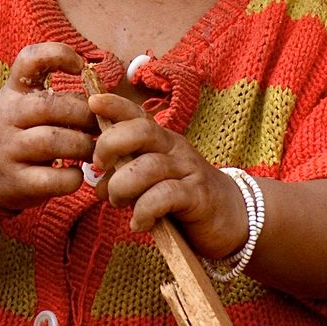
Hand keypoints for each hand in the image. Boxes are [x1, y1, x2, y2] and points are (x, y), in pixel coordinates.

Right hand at [0, 42, 96, 211]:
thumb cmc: (21, 131)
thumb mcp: (27, 103)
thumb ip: (57, 94)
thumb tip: (103, 95)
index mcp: (14, 90)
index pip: (29, 59)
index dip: (58, 54)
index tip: (81, 66)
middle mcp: (7, 115)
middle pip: (50, 106)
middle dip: (85, 114)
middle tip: (102, 125)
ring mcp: (8, 149)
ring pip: (52, 141)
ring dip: (83, 146)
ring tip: (94, 150)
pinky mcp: (16, 181)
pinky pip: (51, 179)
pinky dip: (72, 178)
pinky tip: (77, 175)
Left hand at [89, 93, 246, 259]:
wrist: (233, 217)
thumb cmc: (184, 197)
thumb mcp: (152, 182)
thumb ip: (126, 176)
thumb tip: (96, 184)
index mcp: (161, 140)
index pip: (137, 114)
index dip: (115, 105)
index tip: (93, 102)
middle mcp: (174, 148)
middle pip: (141, 131)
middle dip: (111, 144)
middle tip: (99, 166)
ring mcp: (188, 170)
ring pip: (148, 167)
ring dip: (123, 186)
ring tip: (117, 202)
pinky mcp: (198, 196)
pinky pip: (165, 196)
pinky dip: (144, 210)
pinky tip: (139, 223)